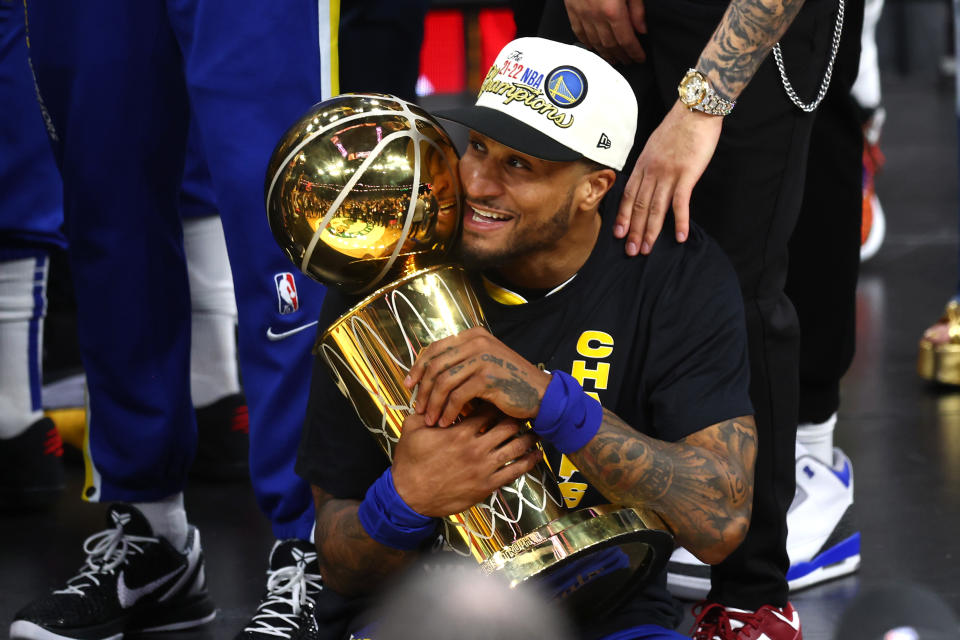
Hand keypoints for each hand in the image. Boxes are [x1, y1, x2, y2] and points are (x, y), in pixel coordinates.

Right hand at [391, 409, 541, 516]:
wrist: (408, 497)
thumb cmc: (409, 462)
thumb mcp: (411, 429)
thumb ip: (424, 409)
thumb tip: (430, 393)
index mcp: (459, 432)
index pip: (488, 410)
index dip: (498, 402)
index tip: (505, 397)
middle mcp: (475, 448)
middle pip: (508, 426)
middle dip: (518, 417)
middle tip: (526, 411)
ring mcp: (483, 468)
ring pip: (517, 447)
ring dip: (529, 437)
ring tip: (536, 430)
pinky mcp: (487, 486)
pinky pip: (516, 471)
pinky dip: (529, 461)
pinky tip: (537, 454)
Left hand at [403, 327, 550, 426]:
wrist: (540, 394)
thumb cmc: (510, 384)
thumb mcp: (484, 364)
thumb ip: (461, 363)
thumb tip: (427, 375)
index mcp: (473, 336)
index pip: (435, 348)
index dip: (418, 367)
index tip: (409, 385)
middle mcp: (477, 342)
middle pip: (436, 365)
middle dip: (423, 389)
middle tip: (417, 407)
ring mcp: (483, 358)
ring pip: (443, 381)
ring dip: (433, 403)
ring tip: (430, 419)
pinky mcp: (488, 377)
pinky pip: (458, 396)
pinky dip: (448, 411)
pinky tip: (445, 422)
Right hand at [564, 0, 646, 63]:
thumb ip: (637, 8)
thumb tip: (641, 29)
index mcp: (613, 10)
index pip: (626, 40)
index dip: (634, 52)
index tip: (640, 58)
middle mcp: (596, 16)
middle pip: (610, 45)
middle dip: (622, 56)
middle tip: (629, 61)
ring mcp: (582, 14)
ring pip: (594, 43)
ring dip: (605, 54)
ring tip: (614, 59)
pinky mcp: (571, 9)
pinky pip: (579, 32)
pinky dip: (588, 43)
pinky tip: (594, 47)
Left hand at [616, 101, 722, 255]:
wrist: (696, 110)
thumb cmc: (678, 126)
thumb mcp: (655, 145)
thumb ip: (650, 164)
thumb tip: (647, 179)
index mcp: (643, 164)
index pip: (628, 195)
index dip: (622, 216)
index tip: (618, 234)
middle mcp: (651, 172)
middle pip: (638, 206)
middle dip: (633, 231)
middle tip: (630, 251)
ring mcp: (668, 174)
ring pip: (655, 208)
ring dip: (650, 231)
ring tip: (646, 250)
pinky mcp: (687, 175)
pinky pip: (680, 203)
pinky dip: (679, 222)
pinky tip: (679, 237)